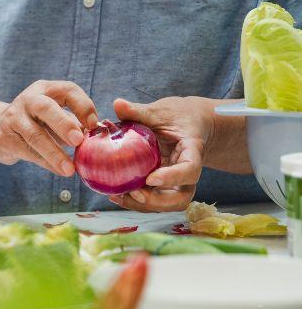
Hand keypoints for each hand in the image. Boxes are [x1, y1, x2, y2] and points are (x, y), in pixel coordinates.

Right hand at [0, 80, 98, 175]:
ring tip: (70, 169)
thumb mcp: (56, 115)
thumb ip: (75, 122)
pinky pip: (28, 152)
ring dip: (54, 153)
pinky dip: (45, 163)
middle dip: (63, 124)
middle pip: (45, 108)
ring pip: (35, 135)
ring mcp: (14, 118)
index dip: (83, 106)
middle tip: (78, 140)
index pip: (67, 90)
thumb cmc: (37, 122)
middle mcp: (28, 99)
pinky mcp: (5, 138)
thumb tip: (98, 136)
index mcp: (46, 89)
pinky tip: (59, 171)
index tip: (93, 125)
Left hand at [107, 97, 214, 211]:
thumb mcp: (160, 111)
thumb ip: (139, 110)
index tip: (151, 178)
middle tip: (132, 193)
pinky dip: (136, 201)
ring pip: (167, 204)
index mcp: (192, 151)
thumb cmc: (176, 116)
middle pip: (180, 197)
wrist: (187, 124)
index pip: (190, 169)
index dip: (172, 177)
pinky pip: (154, 199)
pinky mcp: (165, 187)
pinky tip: (116, 195)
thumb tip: (117, 103)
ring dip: (144, 205)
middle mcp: (188, 172)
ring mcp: (178, 182)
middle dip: (157, 201)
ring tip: (118, 197)